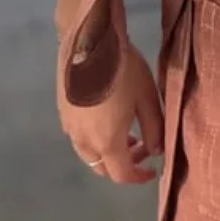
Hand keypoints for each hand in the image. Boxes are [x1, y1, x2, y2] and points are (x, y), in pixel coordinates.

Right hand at [57, 40, 163, 184]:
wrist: (90, 43)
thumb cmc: (124, 70)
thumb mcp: (147, 98)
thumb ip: (155, 128)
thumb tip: (157, 151)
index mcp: (107, 142)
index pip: (121, 175)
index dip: (138, 177)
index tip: (152, 170)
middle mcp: (84, 141)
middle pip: (102, 168)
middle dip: (124, 164)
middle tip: (142, 146)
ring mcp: (69, 128)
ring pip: (89, 154)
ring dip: (108, 152)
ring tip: (127, 133)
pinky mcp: (62, 114)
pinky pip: (79, 138)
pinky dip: (95, 139)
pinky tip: (107, 118)